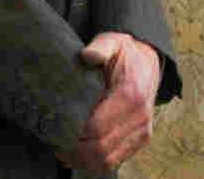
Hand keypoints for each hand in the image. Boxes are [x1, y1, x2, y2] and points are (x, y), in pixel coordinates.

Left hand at [57, 32, 161, 173]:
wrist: (148, 62)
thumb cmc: (125, 54)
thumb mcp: (113, 42)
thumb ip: (100, 47)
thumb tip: (87, 55)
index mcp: (131, 95)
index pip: (96, 128)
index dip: (73, 133)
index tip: (57, 129)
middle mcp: (140, 116)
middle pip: (100, 149)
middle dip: (74, 150)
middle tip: (55, 142)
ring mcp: (142, 130)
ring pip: (106, 160)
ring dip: (82, 160)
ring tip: (63, 150)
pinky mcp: (142, 139)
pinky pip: (115, 161)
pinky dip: (95, 162)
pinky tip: (79, 154)